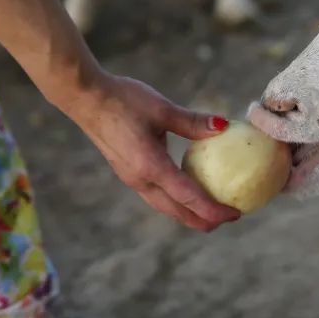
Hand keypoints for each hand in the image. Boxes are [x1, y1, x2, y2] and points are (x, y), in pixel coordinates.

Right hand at [67, 71, 240, 230]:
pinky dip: (175, 200)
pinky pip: (156, 194)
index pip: (188, 197)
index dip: (213, 209)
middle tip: (229, 219)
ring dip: (188, 213)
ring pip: (164, 205)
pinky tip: (187, 190)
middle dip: (203, 220)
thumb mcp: (161, 108)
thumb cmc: (122, 99)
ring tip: (211, 213)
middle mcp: (139, 179)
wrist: (84, 97)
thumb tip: (224, 126)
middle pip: (175, 211)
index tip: (235, 214)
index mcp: (150, 166)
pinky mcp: (127, 171)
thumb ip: (192, 122)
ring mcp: (130, 177)